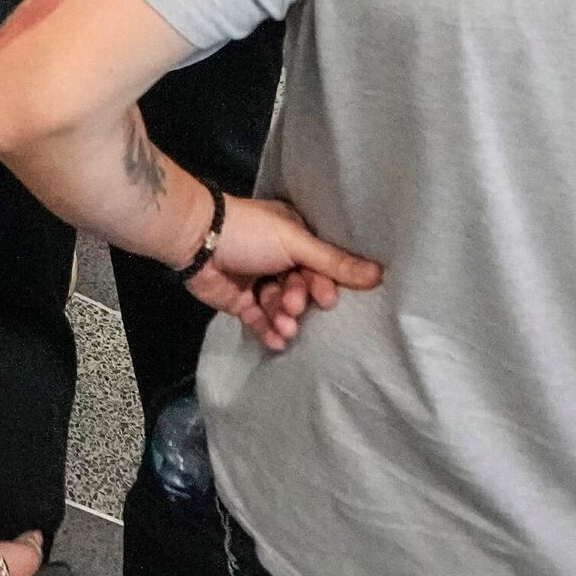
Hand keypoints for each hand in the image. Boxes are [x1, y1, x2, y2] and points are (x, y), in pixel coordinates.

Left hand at [184, 194, 382, 351]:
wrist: (196, 240)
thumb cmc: (249, 233)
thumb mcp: (295, 243)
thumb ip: (333, 263)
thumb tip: (379, 275)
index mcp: (293, 238)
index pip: (319, 267)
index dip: (323, 285)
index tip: (326, 299)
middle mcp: (278, 259)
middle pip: (302, 290)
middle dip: (299, 302)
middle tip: (292, 306)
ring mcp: (258, 282)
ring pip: (282, 308)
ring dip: (285, 320)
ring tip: (283, 326)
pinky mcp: (240, 303)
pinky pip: (261, 322)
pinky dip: (269, 332)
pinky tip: (276, 341)